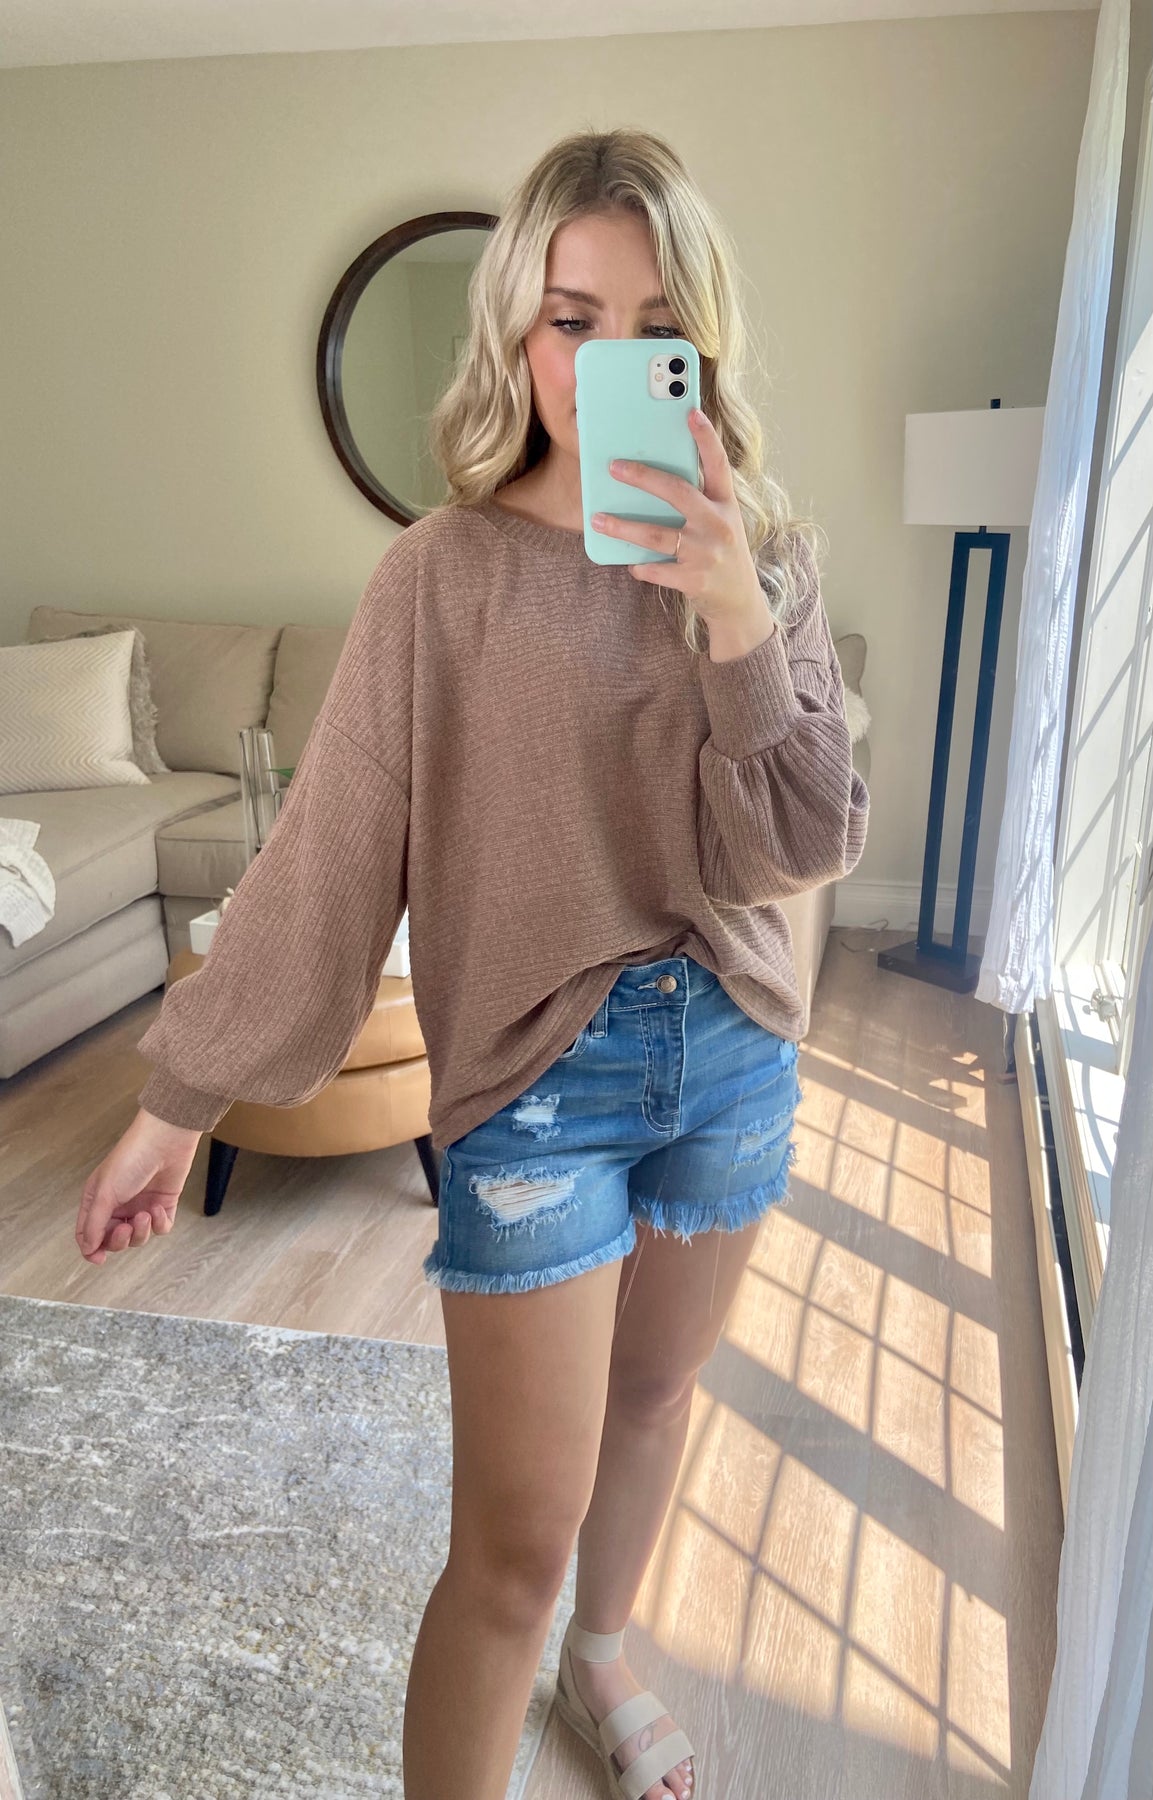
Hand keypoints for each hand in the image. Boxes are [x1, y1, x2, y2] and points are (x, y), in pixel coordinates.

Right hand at [75, 1108, 201, 1264]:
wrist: (165, 1140)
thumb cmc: (131, 1158)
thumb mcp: (105, 1193)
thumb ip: (94, 1224)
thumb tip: (87, 1249)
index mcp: (97, 1200)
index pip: (89, 1233)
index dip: (92, 1248)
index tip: (99, 1258)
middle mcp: (118, 1206)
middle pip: (114, 1240)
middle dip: (119, 1240)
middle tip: (125, 1228)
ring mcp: (140, 1206)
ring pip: (138, 1237)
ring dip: (142, 1231)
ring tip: (146, 1214)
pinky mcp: (163, 1205)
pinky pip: (160, 1228)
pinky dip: (160, 1223)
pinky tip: (159, 1208)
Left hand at [590, 407, 771, 630]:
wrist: (740, 602)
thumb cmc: (723, 553)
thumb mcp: (721, 522)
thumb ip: (699, 501)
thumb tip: (653, 480)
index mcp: (726, 504)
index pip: (718, 464)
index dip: (706, 438)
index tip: (691, 413)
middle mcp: (718, 524)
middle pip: (677, 492)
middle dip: (643, 477)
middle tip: (614, 467)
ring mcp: (706, 553)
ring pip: (655, 535)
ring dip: (622, 527)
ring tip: (597, 519)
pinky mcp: (693, 580)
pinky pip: (655, 569)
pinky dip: (640, 567)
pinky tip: (630, 565)